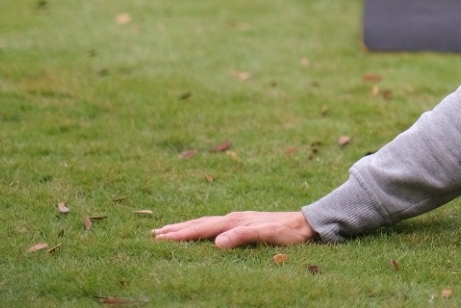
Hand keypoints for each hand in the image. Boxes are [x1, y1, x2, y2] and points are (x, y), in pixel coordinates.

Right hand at [153, 210, 315, 247]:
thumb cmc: (289, 232)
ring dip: (185, 226)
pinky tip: (199, 230)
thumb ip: (243, 236)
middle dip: (177, 229)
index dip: (181, 234)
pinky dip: (200, 227)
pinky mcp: (243, 222)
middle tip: (154, 234)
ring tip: (167, 230)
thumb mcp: (268, 234)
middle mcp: (234, 217)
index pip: (202, 228)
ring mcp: (238, 218)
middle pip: (199, 223)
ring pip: (205, 222)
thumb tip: (217, 242)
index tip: (160, 239)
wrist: (307, 224)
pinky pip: (214, 225)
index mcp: (235, 220)